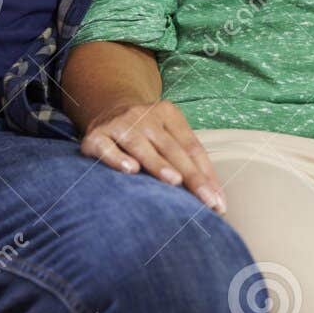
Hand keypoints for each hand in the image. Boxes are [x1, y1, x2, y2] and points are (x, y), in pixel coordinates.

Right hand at [80, 99, 225, 213]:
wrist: (106, 109)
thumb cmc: (145, 134)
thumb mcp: (167, 135)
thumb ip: (187, 160)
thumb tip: (214, 198)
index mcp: (168, 114)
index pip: (191, 147)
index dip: (207, 175)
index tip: (218, 203)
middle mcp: (144, 116)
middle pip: (172, 148)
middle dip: (192, 177)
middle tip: (207, 201)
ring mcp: (119, 124)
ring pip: (141, 146)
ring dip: (159, 165)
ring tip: (176, 182)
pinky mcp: (95, 136)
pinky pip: (107, 148)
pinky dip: (118, 159)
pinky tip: (130, 170)